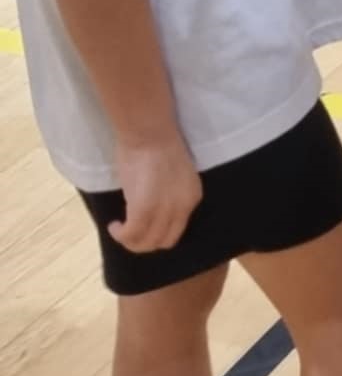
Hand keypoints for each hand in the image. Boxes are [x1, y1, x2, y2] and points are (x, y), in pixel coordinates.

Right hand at [109, 137, 201, 251]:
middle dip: (144, 242)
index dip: (158, 233)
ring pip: (147, 243)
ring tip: (119, 229)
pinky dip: (120, 235)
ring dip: (130, 241)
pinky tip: (115, 225)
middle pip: (164, 242)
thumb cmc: (157, 145)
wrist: (149, 132)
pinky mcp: (144, 209)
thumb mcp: (173, 175)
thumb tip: (153, 208)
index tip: (143, 227)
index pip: (177, 230)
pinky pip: (131, 235)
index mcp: (192, 196)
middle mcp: (182, 207)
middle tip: (128, 232)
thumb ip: (168, 194)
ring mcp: (164, 210)